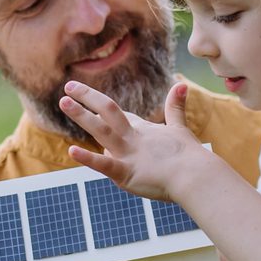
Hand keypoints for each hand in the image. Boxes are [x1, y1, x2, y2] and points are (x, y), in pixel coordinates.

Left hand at [62, 80, 210, 203]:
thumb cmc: (190, 157)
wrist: (196, 176)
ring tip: (63, 102)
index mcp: (145, 130)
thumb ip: (176, 107)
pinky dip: (88, 159)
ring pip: (101, 130)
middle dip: (87, 98)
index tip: (90, 99)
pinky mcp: (126, 174)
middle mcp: (133, 138)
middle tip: (68, 87)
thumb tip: (181, 83)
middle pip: (107, 111)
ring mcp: (128, 154)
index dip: (103, 107)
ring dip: (81, 115)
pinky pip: (105, 165)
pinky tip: (71, 151)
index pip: (121, 116)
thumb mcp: (180, 128)